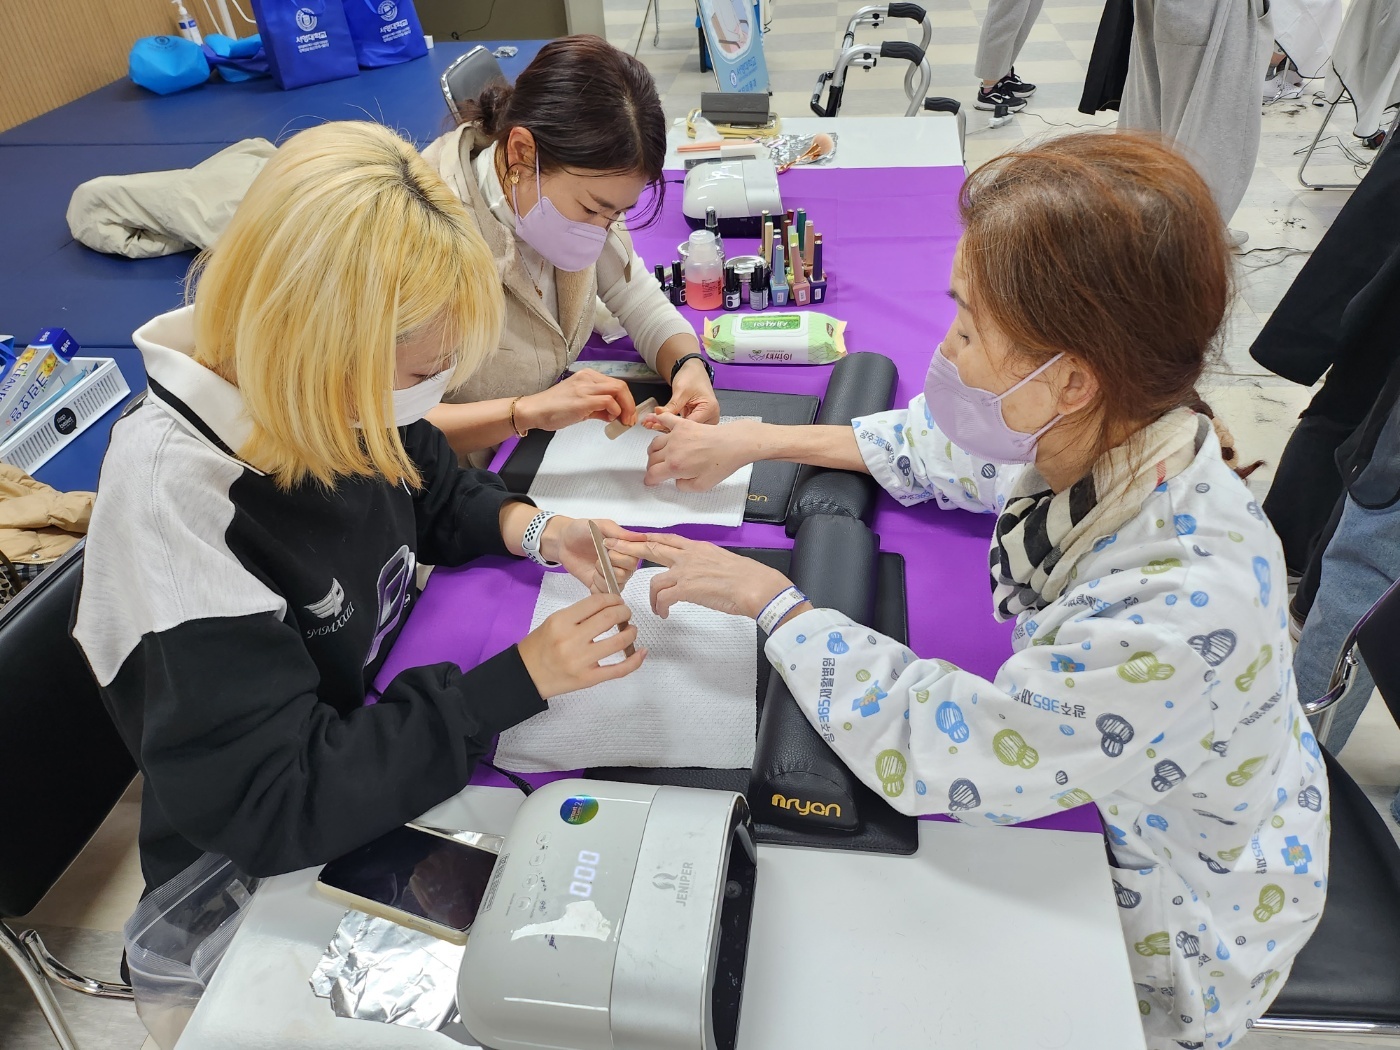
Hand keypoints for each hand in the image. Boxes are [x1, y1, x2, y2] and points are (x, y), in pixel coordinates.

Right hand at [517, 370, 636, 432]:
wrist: (535, 411)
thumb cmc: (553, 409)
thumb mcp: (580, 406)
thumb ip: (598, 408)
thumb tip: (613, 414)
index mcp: (588, 376)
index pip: (615, 384)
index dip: (627, 400)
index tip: (628, 414)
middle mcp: (588, 378)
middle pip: (621, 386)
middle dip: (630, 404)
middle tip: (630, 420)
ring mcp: (586, 387)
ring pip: (618, 390)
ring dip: (626, 408)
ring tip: (624, 421)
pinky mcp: (583, 399)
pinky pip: (608, 401)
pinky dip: (615, 411)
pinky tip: (611, 419)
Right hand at [517, 592, 645, 697]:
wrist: (526, 675)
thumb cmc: (539, 646)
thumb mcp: (553, 622)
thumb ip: (579, 615)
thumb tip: (609, 608)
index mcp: (561, 621)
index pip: (596, 602)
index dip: (612, 599)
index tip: (617, 601)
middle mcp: (572, 640)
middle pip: (609, 618)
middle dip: (624, 612)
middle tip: (626, 613)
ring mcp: (582, 661)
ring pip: (618, 642)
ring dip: (631, 633)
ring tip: (631, 630)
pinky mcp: (589, 679)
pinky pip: (618, 670)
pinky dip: (634, 660)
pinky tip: (642, 652)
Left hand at [542, 516, 645, 591]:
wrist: (563, 541)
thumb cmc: (581, 530)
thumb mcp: (600, 525)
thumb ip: (619, 532)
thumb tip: (640, 537)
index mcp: (625, 549)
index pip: (634, 559)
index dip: (620, 555)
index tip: (607, 546)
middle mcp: (622, 564)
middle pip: (627, 574)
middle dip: (610, 565)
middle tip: (599, 557)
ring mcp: (611, 576)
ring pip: (617, 585)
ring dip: (603, 576)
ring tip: (594, 566)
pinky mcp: (600, 585)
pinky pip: (605, 594)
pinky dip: (598, 587)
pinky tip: (592, 577)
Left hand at [607, 533, 793, 618]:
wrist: (755, 586)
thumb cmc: (745, 578)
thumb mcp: (722, 562)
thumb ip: (705, 563)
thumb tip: (699, 572)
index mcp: (697, 548)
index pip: (666, 539)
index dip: (646, 537)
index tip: (631, 537)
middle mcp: (689, 555)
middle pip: (651, 548)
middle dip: (627, 547)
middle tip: (609, 547)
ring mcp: (686, 571)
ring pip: (654, 580)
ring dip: (652, 596)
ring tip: (657, 606)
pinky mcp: (687, 588)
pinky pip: (663, 598)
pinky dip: (660, 607)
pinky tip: (664, 613)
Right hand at [643, 415, 755, 489]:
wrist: (734, 443)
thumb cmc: (722, 463)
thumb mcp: (702, 486)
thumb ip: (684, 486)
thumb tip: (677, 480)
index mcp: (675, 466)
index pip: (652, 474)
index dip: (650, 480)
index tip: (651, 482)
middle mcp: (671, 449)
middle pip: (652, 459)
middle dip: (652, 468)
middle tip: (658, 471)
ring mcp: (676, 435)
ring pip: (654, 443)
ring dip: (653, 452)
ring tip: (658, 456)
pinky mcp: (683, 424)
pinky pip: (665, 419)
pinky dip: (657, 420)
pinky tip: (652, 420)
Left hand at [656, 357, 719, 424]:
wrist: (693, 371)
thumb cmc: (692, 377)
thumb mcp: (681, 391)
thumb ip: (671, 406)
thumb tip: (659, 415)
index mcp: (710, 409)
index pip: (690, 424)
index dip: (672, 426)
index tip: (656, 423)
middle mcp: (710, 417)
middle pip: (688, 429)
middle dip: (667, 427)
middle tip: (650, 424)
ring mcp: (705, 420)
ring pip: (684, 429)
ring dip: (666, 427)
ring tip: (650, 424)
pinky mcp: (697, 420)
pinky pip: (682, 425)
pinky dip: (670, 424)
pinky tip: (657, 423)